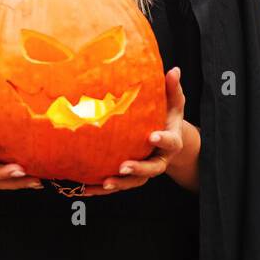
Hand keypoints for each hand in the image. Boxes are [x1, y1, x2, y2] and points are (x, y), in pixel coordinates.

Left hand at [83, 66, 198, 195]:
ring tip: (104, 183)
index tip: (152, 135)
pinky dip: (101, 189)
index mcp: (170, 142)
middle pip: (151, 169)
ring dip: (119, 184)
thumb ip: (172, 89)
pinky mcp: (129, 177)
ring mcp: (144, 170)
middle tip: (123, 166)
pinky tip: (86, 189)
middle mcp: (159, 159)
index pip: (169, 141)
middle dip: (137, 169)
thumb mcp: (173, 103)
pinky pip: (116, 186)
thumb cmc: (167, 117)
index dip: (162, 139)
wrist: (166, 140)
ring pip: (133, 182)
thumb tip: (174, 70)